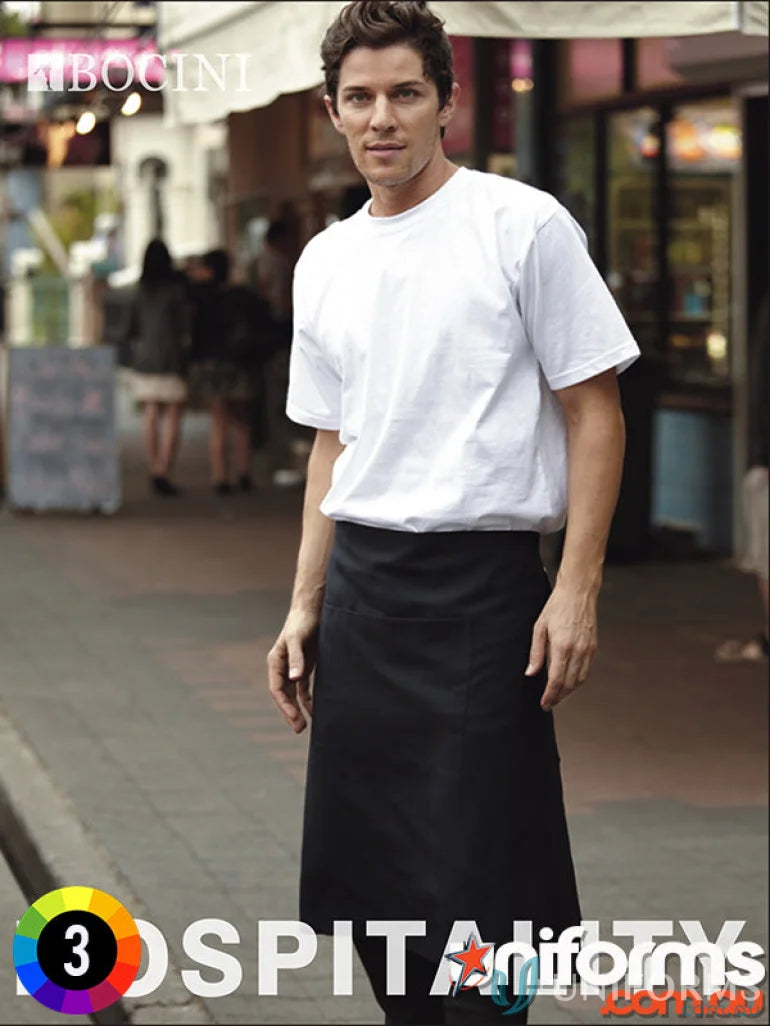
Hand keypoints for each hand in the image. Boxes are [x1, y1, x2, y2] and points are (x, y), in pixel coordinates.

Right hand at [267, 607, 318, 732]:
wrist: (312, 608)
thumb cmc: (302, 622)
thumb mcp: (297, 639)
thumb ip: (296, 658)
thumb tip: (294, 679)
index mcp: (276, 661)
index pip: (277, 689)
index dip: (284, 705)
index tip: (295, 718)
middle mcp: (283, 667)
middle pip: (284, 695)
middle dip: (290, 712)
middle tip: (299, 729)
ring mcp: (294, 667)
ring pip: (293, 694)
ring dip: (297, 709)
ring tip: (304, 726)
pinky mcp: (305, 666)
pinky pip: (303, 688)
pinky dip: (308, 700)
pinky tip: (315, 711)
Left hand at [525, 584, 597, 710]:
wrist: (578, 593)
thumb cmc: (556, 607)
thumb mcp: (539, 627)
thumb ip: (536, 652)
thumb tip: (531, 673)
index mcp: (562, 647)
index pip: (556, 680)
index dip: (550, 695)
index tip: (544, 704)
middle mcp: (578, 651)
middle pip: (569, 684)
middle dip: (559, 697)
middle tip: (549, 703)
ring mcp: (588, 650)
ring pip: (580, 680)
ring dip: (569, 691)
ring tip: (558, 695)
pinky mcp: (593, 647)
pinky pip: (586, 670)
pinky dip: (578, 680)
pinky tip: (569, 681)